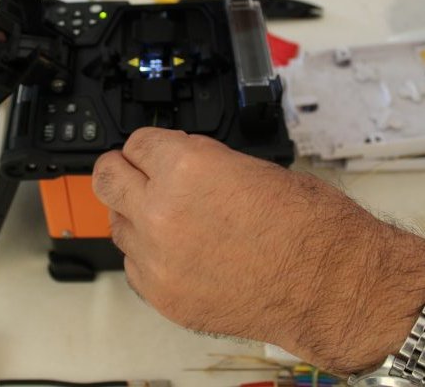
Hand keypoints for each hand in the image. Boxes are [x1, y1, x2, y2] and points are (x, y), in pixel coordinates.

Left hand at [92, 127, 424, 374]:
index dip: (148, 146)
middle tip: (132, 173)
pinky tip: (178, 253)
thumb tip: (169, 162)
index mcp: (185, 168)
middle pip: (107, 177)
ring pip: (117, 223)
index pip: (137, 143)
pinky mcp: (162, 295)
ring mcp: (157, 258)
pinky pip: (134, 265)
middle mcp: (161, 211)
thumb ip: (197, 161)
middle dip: (121, 170)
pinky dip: (149, 256)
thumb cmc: (308, 226)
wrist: (331, 286)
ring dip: (136, 216)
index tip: (151, 152)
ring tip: (169, 220)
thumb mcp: (249, 167)